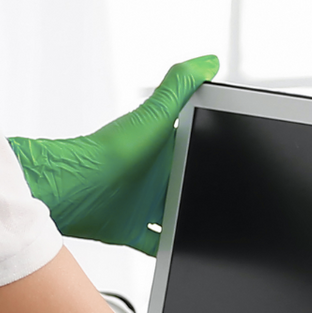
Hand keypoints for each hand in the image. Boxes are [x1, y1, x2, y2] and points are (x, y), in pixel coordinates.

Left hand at [10, 56, 218, 254]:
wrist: (73, 189)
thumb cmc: (108, 151)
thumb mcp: (153, 115)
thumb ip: (181, 86)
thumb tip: (209, 60)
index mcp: (164, 146)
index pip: (199, 146)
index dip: (219, 150)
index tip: (238, 158)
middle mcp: (155, 174)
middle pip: (192, 183)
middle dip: (209, 192)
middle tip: (232, 202)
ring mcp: (144, 202)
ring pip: (179, 214)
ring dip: (195, 222)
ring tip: (219, 230)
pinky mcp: (132, 229)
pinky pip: (159, 242)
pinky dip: (172, 248)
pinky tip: (187, 252)